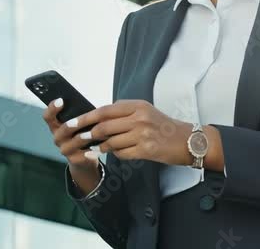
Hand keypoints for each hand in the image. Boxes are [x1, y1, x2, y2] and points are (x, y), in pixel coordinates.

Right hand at [41, 98, 100, 174]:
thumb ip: (79, 115)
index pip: (48, 116)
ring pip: (75, 141)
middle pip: (62, 129)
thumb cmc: (82, 133)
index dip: (52, 108)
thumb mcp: (78, 123)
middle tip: (79, 119)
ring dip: (85, 137)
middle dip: (71, 124)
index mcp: (56, 126)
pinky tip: (99, 147)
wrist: (83, 157)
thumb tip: (89, 106)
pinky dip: (91, 151)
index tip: (60, 100)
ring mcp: (65, 149)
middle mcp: (58, 137)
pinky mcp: (74, 159)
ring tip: (95, 132)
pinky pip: (83, 155)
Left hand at [69, 99, 192, 165]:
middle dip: (88, 133)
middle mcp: (139, 118)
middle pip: (104, 126)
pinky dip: (115, 154)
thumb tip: (98, 117)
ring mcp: (143, 134)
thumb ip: (123, 113)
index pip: (105, 110)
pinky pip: (121, 153)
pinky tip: (115, 153)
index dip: (86, 117)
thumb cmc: (163, 126)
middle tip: (79, 138)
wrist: (187, 140)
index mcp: (137, 106)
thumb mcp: (144, 111)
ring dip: (101, 146)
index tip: (73, 122)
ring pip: (111, 142)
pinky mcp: (146, 150)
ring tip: (97, 148)